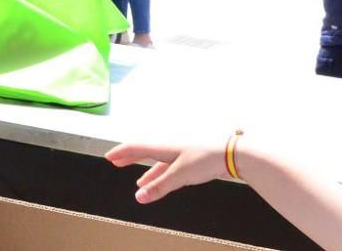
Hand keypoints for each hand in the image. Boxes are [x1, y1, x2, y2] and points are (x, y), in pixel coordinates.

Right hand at [105, 138, 227, 203]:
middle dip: (130, 157)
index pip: (136, 147)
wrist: (231, 153)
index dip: (121, 152)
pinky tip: (160, 181)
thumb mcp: (180, 175)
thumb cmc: (206, 158)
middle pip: (144, 151)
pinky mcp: (190, 159)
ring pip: (157, 160)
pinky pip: (168, 166)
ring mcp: (179, 152)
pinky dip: (160, 174)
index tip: (109, 156)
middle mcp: (169, 146)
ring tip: (138, 179)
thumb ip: (159, 187)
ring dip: (145, 169)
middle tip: (116, 161)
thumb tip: (139, 196)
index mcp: (163, 146)